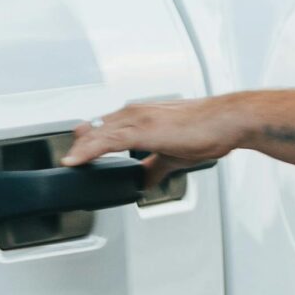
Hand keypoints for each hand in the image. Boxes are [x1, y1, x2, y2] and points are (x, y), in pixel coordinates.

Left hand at [62, 95, 244, 181]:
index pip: (105, 127)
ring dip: (79, 150)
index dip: (88, 142)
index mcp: (141, 116)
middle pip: (94, 129)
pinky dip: (88, 151)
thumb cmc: (208, 129)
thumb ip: (155, 168)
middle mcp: (135, 113)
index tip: (76, 155)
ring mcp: (137, 119)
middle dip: (79, 146)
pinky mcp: (142, 129)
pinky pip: (106, 141)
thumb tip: (145, 181)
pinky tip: (76, 161)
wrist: (228, 121)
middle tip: (67, 162)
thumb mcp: (174, 155)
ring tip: (66, 165)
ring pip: (96, 133)